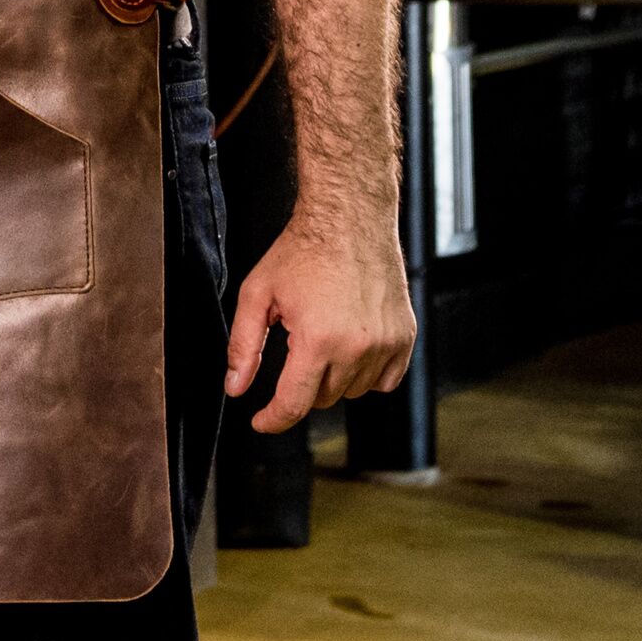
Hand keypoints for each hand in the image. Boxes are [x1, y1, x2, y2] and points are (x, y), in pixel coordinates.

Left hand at [227, 215, 414, 433]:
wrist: (350, 218)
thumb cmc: (303, 250)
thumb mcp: (258, 293)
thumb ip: (243, 345)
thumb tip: (236, 387)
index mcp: (318, 340)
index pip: (294, 404)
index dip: (273, 419)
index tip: (261, 422)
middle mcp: (358, 348)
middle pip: (322, 399)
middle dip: (302, 380)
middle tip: (297, 338)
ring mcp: (387, 344)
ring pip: (351, 391)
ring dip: (333, 376)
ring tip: (325, 332)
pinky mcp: (406, 337)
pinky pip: (384, 381)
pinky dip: (366, 373)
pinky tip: (352, 345)